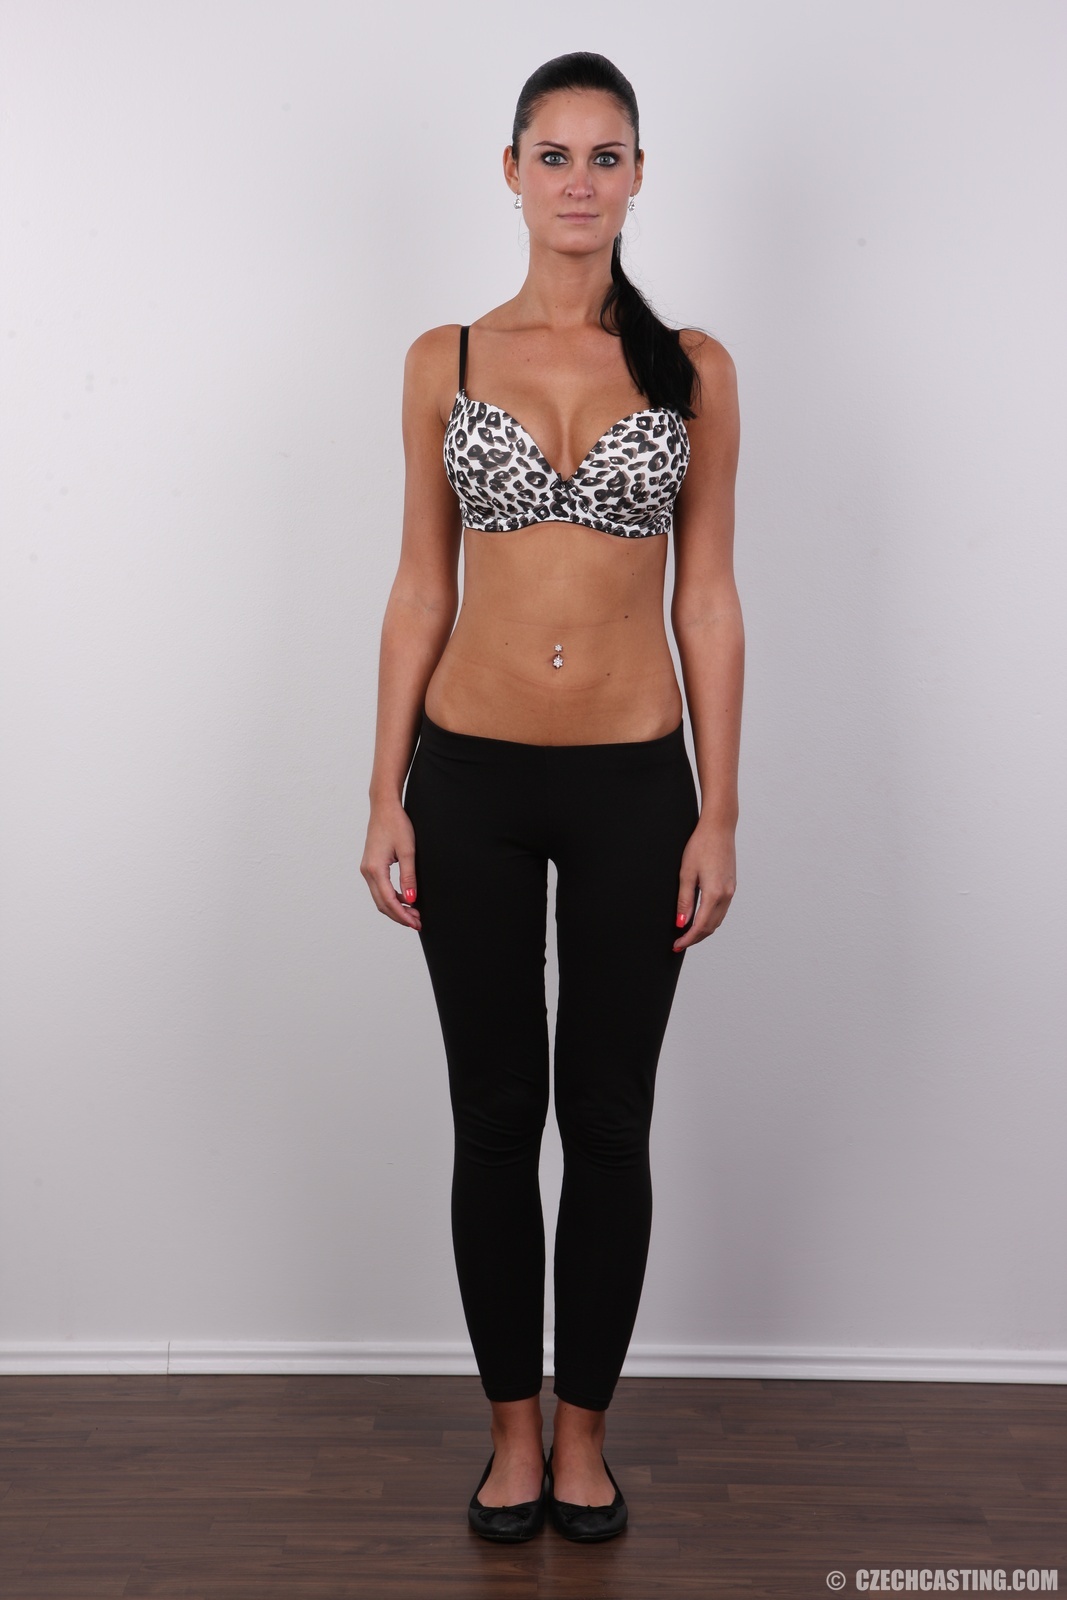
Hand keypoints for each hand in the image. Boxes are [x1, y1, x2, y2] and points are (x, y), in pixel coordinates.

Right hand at [360, 800, 421, 930]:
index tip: (416, 923)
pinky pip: (379, 888)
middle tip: (417, 922)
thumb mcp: (408, 851)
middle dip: (399, 915)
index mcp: (375, 869)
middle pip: (382, 903)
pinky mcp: (370, 866)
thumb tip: (412, 900)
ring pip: (380, 898)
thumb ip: (409, 877)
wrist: (384, 807)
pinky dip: (391, 897)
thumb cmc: (397, 824)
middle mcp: (367, 871)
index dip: (403, 915)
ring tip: (414, 913)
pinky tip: (406, 899)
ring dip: (395, 907)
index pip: (389, 901)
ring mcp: (367, 869)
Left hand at [673, 822, 735, 950]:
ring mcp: (731, 890)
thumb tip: (681, 923)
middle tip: (679, 944)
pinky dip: (711, 919)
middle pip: (711, 927)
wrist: (719, 828)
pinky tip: (700, 918)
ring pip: (718, 920)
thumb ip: (684, 900)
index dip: (688, 939)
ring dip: (703, 930)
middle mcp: (726, 895)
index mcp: (715, 893)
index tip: (676, 946)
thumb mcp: (686, 873)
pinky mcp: (732, 886)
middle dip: (695, 938)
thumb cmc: (700, 846)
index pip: (700, 926)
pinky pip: (722, 910)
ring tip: (687, 934)